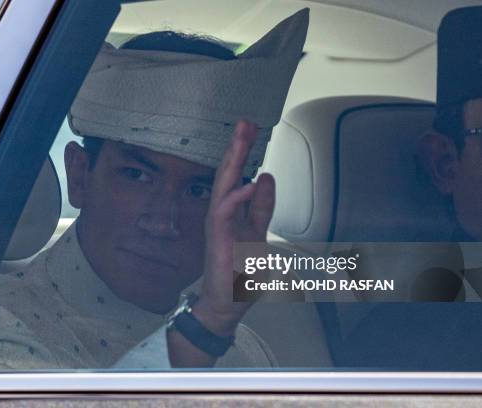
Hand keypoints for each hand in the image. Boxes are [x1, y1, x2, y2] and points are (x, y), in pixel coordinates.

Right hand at [168, 120, 275, 366]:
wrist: (226, 303)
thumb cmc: (238, 271)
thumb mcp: (258, 233)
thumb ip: (261, 207)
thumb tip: (265, 178)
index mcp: (232, 210)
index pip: (238, 174)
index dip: (245, 151)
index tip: (253, 128)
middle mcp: (221, 212)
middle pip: (229, 172)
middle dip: (238, 146)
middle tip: (245, 122)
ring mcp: (217, 223)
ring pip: (224, 184)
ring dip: (233, 160)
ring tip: (242, 136)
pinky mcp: (216, 237)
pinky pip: (225, 211)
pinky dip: (237, 197)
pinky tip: (250, 183)